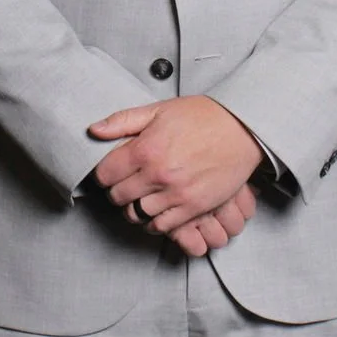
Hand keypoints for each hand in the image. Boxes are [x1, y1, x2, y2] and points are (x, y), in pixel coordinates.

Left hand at [89, 98, 263, 247]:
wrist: (243, 129)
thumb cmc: (203, 116)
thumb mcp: (159, 110)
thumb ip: (123, 121)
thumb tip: (94, 130)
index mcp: (146, 148)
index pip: (105, 174)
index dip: (104, 173)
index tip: (111, 171)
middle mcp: (158, 174)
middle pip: (118, 197)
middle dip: (117, 190)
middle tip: (125, 183)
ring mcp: (176, 194)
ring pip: (137, 214)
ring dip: (134, 207)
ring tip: (141, 196)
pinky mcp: (194, 207)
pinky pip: (162, 226)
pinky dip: (154, 221)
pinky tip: (157, 209)